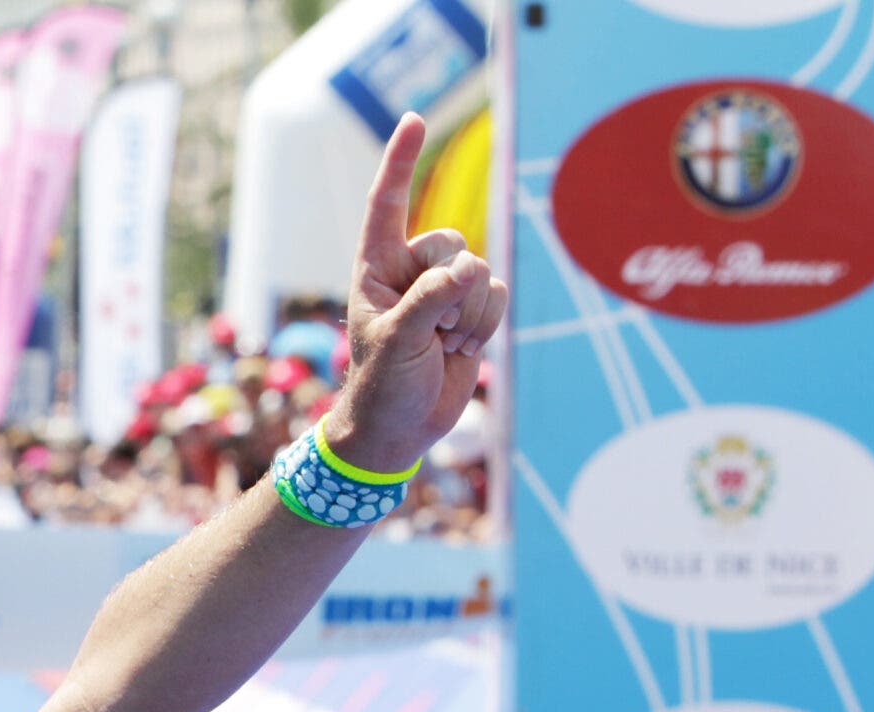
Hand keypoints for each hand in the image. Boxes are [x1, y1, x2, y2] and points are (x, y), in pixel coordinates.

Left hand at [322, 113, 506, 475]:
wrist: (399, 430)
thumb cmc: (382, 385)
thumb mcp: (398, 341)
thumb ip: (432, 299)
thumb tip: (471, 269)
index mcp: (376, 268)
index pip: (387, 204)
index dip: (400, 162)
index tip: (413, 119)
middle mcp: (409, 271)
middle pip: (452, 243)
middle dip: (451, 289)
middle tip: (431, 332)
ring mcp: (443, 290)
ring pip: (481, 272)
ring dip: (469, 316)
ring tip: (440, 346)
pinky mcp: (470, 311)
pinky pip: (497, 295)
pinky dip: (486, 325)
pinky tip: (460, 351)